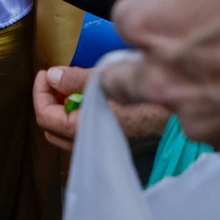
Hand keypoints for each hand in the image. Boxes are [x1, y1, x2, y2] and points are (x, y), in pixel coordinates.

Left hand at [34, 66, 171, 150]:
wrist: (179, 122)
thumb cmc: (145, 100)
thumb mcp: (107, 81)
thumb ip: (75, 80)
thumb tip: (52, 76)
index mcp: (81, 131)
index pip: (44, 115)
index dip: (40, 91)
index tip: (46, 72)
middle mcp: (87, 145)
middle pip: (50, 127)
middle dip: (48, 101)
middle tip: (55, 79)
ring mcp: (100, 147)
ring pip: (66, 131)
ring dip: (63, 108)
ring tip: (71, 86)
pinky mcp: (112, 143)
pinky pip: (83, 132)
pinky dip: (78, 115)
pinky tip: (90, 98)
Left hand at [101, 0, 219, 163]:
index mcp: (151, 24)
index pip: (123, 18)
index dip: (153, 7)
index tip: (181, 6)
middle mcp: (162, 79)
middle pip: (126, 79)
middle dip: (144, 64)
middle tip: (184, 49)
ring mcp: (200, 121)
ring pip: (180, 108)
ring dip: (198, 92)